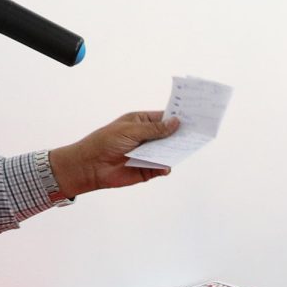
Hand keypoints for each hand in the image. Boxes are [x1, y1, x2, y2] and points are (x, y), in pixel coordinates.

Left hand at [47, 111, 180, 197]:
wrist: (90, 166)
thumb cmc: (105, 142)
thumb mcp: (130, 130)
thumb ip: (154, 129)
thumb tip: (175, 123)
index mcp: (141, 122)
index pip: (164, 118)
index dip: (177, 117)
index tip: (193, 116)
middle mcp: (146, 138)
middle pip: (169, 136)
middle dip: (180, 135)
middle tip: (195, 134)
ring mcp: (147, 154)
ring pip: (167, 152)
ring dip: (174, 151)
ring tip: (184, 149)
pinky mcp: (147, 170)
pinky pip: (161, 167)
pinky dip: (165, 166)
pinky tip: (166, 165)